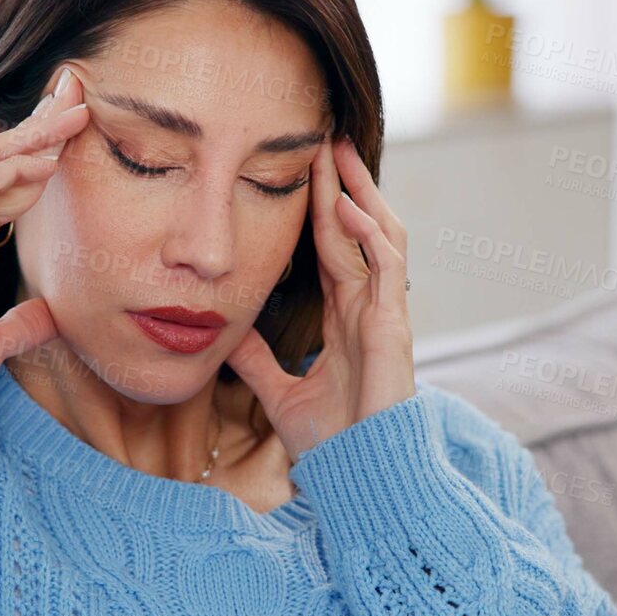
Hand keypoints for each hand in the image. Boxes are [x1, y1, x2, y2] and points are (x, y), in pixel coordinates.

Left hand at [223, 136, 414, 458]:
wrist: (361, 478)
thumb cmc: (333, 443)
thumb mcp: (280, 392)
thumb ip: (257, 362)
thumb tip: (223, 335)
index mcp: (346, 318)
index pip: (334, 247)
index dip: (321, 207)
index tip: (303, 168)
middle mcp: (369, 308)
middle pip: (357, 229)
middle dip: (342, 183)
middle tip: (324, 137)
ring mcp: (384, 314)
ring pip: (378, 236)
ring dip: (359, 192)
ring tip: (338, 152)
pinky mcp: (393, 327)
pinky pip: (386, 267)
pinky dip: (369, 234)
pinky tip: (348, 206)